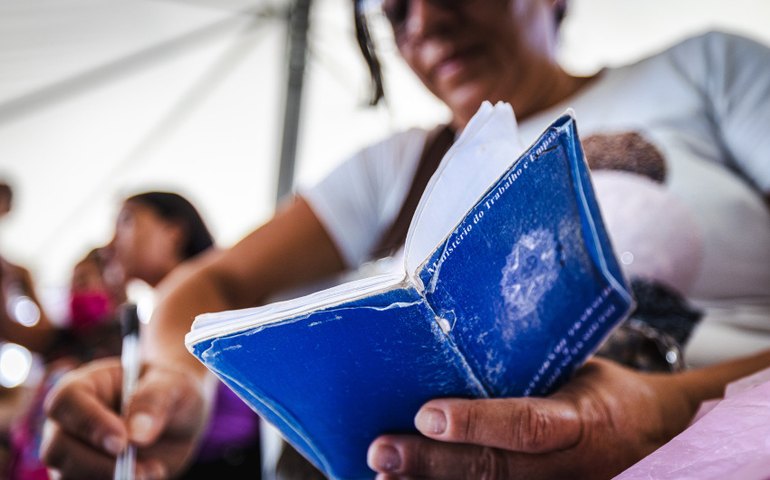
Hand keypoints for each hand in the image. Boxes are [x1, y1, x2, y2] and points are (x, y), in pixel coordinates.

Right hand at [41, 358, 212, 478]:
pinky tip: (147, 479)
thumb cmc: (170, 390)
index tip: (122, 442)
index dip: (89, 424)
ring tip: (154, 472)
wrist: (178, 418)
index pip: (66, 403)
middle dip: (100, 465)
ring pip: (68, 477)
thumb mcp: (173, 384)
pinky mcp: (86, 477)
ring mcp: (72, 455)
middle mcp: (69, 423)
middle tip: (143, 470)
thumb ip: (154, 401)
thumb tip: (136, 434)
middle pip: (59, 449)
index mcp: (83, 387)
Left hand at [368, 358, 695, 479]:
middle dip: (432, 462)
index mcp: (581, 421)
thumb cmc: (606, 393)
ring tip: (384, 475)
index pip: (527, 425)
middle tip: (382, 449)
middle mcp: (570, 467)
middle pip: (495, 471)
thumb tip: (453, 342)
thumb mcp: (579, 370)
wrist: (659, 438)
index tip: (427, 414)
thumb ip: (526, 370)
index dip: (476, 423)